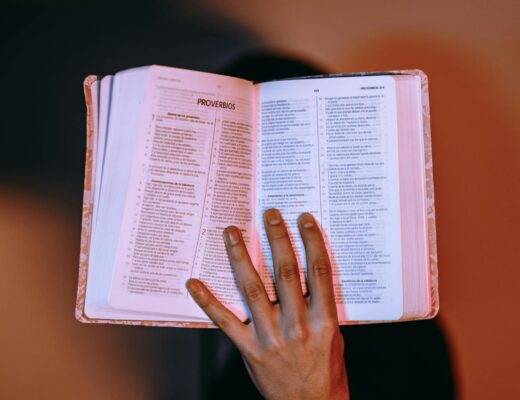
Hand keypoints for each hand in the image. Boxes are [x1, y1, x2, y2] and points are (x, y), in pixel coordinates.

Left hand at [186, 208, 348, 399]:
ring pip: (252, 289)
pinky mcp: (250, 349)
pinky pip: (224, 321)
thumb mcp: (334, 336)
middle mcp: (297, 325)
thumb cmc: (326, 370)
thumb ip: (321, 305)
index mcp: (324, 321)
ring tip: (232, 232)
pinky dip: (207, 301)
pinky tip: (194, 283)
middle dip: (277, 239)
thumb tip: (308, 271)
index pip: (318, 271)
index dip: (311, 241)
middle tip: (268, 214)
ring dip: (240, 257)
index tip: (303, 218)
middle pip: (285, 272)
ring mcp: (271, 337)